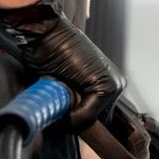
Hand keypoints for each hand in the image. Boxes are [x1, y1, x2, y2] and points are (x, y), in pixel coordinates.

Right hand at [0, 0, 124, 130]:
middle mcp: (115, 85)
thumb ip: (72, 103)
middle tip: (58, 95)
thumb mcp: (62, 83)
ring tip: (59, 86)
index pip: (98, 118)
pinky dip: (69, 113)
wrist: (43, 31)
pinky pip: (86, 116)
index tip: (61, 115)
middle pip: (96, 122)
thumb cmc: (47, 53)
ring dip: (69, 113)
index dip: (77, 121)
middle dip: (74, 118)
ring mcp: (114, 86)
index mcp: (106, 83)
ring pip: (90, 121)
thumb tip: (69, 127)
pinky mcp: (107, 87)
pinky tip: (60, 88)